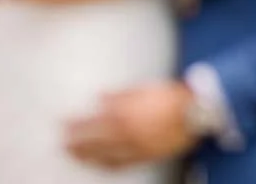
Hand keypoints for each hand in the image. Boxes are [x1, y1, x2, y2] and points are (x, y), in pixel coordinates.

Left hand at [65, 82, 196, 168]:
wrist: (193, 112)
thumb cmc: (168, 97)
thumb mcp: (142, 89)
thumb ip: (119, 95)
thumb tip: (99, 98)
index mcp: (125, 113)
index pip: (93, 122)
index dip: (76, 124)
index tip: (63, 124)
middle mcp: (128, 133)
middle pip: (95, 141)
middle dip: (77, 143)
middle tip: (62, 144)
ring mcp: (136, 147)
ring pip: (106, 155)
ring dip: (88, 156)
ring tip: (75, 156)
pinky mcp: (146, 156)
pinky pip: (122, 164)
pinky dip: (108, 165)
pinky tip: (99, 165)